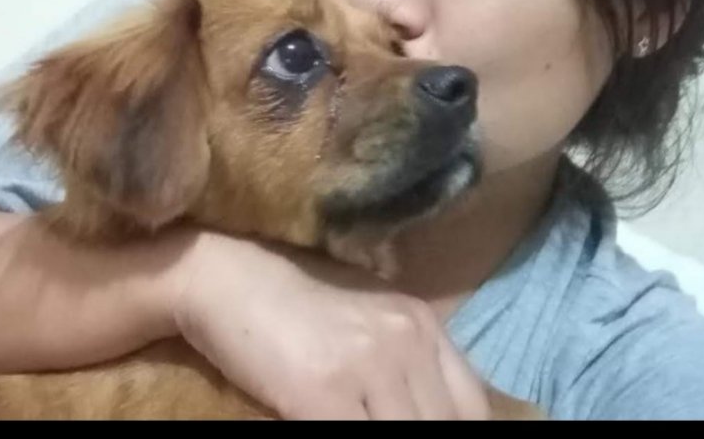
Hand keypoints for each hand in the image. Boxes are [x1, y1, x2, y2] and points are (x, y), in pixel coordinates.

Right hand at [168, 230, 491, 419]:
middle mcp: (406, 340)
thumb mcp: (368, 318)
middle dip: (422, 438)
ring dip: (385, 438)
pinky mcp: (323, 392)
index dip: (456, 430)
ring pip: (405, 434)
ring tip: (357, 422)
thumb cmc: (296, 299)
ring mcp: (368, 365)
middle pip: (443, 425)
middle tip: (383, 424)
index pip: (471, 406)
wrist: (232, 280)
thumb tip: (426, 404)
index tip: (429, 431)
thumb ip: (404, 355)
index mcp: (422, 322)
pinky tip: (327, 426)